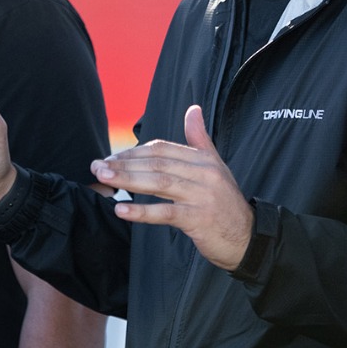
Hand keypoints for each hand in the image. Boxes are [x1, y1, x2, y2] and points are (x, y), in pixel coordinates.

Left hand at [92, 104, 252, 269]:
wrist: (248, 238)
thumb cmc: (226, 203)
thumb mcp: (215, 167)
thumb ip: (200, 139)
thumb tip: (193, 109)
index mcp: (204, 160)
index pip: (162, 149)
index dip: (134, 152)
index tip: (111, 158)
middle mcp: (204, 173)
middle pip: (157, 163)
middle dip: (124, 164)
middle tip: (98, 167)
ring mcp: (202, 196)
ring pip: (159, 182)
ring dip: (127, 180)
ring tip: (104, 179)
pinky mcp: (199, 219)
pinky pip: (166, 212)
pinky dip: (142, 211)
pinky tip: (122, 210)